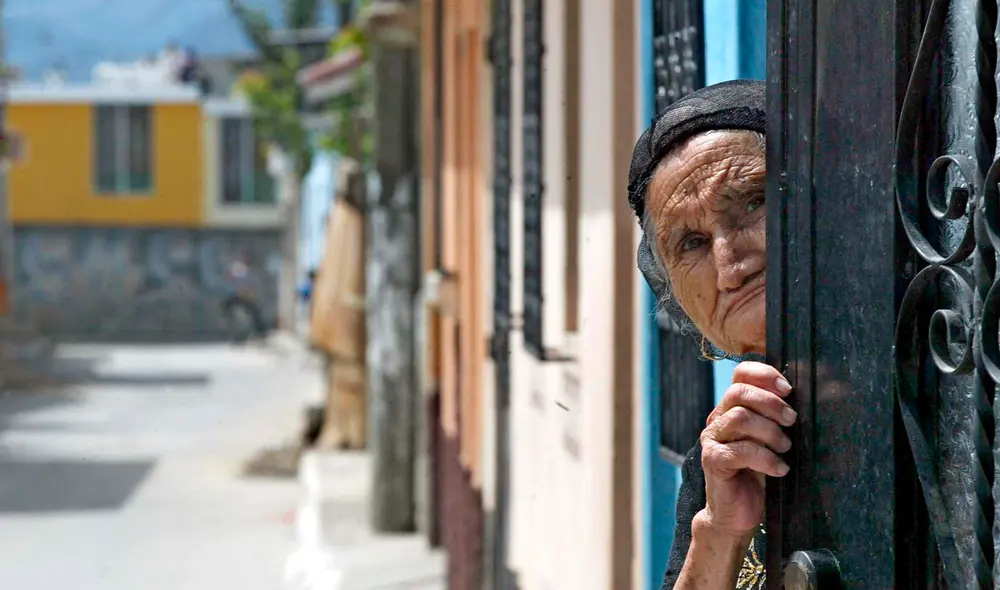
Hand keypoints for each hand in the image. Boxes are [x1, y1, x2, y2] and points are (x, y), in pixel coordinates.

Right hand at [698, 361, 795, 539]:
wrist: (737, 515)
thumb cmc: (760, 477)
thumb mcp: (774, 442)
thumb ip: (783, 420)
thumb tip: (825, 393)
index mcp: (732, 408)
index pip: (741, 374)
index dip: (764, 375)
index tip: (789, 390)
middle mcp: (718, 419)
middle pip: (739, 392)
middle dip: (772, 404)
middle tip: (792, 421)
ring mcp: (712, 440)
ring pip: (740, 418)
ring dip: (770, 432)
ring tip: (785, 448)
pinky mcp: (712, 461)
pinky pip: (739, 450)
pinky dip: (765, 458)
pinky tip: (779, 469)